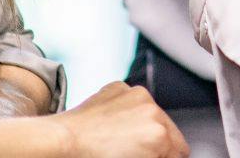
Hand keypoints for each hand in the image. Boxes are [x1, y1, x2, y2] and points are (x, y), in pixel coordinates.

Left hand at [49, 82, 188, 157]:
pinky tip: (112, 127)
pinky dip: (128, 112)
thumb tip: (161, 153)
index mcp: (159, 134)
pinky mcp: (119, 88)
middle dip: (158, 144)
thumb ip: (156, 154)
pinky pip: (134, 102)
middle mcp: (151, 109)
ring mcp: (135, 94)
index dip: (166, 157)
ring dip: (145, 127)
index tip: (157, 157)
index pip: (180, 151)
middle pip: (170, 131)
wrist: (59, 145)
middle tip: (139, 154)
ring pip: (153, 114)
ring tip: (122, 143)